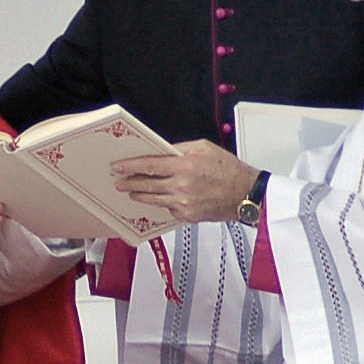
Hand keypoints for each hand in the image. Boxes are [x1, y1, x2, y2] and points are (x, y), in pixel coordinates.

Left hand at [111, 140, 259, 223]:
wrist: (245, 194)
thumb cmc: (228, 170)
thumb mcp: (204, 148)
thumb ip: (180, 149)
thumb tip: (162, 151)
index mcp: (185, 166)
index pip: (149, 165)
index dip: (130, 166)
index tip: (118, 167)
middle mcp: (182, 186)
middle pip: (147, 185)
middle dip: (130, 183)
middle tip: (119, 181)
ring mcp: (184, 203)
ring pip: (154, 200)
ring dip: (140, 195)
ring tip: (131, 192)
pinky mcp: (188, 216)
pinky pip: (168, 209)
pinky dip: (162, 203)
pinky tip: (158, 199)